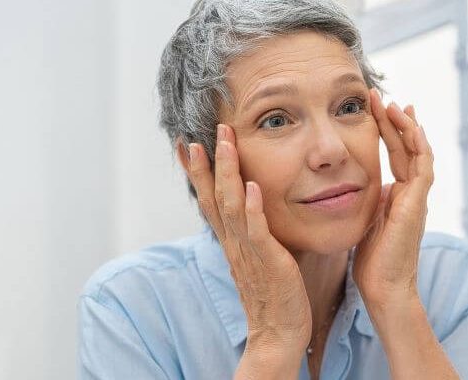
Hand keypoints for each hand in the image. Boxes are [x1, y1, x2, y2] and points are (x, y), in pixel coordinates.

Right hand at [185, 124, 310, 374]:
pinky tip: (251, 186)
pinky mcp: (267, 261)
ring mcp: (248, 251)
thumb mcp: (260, 257)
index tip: (188, 144)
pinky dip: (251, 208)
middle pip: (212, 197)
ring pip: (230, 206)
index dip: (198, 173)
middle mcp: (234, 243)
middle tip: (198, 133)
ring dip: (227, 173)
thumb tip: (256, 209)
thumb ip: (255, 233)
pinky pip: (257, 231)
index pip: (209, 200)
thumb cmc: (275, 295)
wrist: (279, 333)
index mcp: (232, 241)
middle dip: (205, 164)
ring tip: (224, 143)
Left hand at [353, 89, 434, 306]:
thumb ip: (369, 201)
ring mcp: (417, 198)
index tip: (376, 108)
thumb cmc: (372, 262)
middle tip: (381, 96)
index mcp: (398, 196)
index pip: (396, 155)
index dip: (387, 131)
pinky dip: (419, 145)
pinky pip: (423, 167)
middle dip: (394, 120)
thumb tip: (363, 186)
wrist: (384, 287)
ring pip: (419, 152)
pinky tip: (410, 126)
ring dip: (407, 127)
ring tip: (394, 104)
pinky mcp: (418, 204)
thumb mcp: (367, 221)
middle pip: (407, 148)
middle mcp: (411, 193)